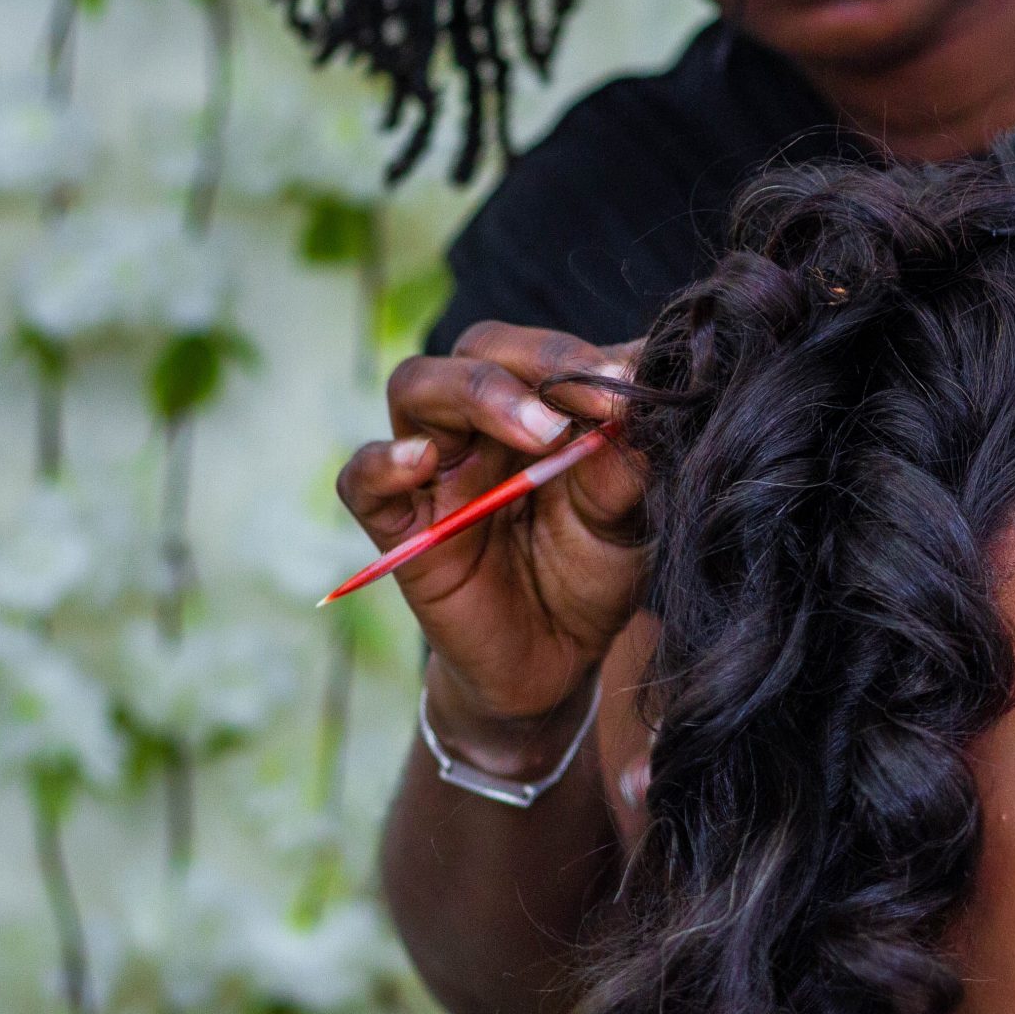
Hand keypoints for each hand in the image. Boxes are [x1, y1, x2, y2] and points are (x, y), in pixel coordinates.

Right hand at [338, 321, 647, 770]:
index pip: (551, 352)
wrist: (557, 663)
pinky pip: (365, 480)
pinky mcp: (400, 524)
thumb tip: (649, 401)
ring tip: (541, 432)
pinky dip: (385, 461)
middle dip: (540, 365)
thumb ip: (628, 467)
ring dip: (477, 394)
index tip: (640, 383)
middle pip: (481, 350)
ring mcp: (436, 469)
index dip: (593, 359)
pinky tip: (423, 461)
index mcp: (541, 410)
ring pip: (417, 388)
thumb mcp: (626, 525)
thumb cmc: (590, 577)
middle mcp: (482, 425)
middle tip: (600, 403)